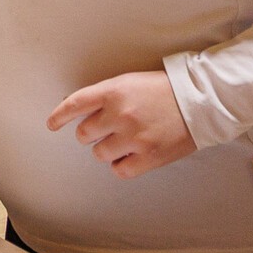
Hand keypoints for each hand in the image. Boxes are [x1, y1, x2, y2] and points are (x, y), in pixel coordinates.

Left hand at [46, 69, 194, 176]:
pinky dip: (122, 165)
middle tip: (108, 130)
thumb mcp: (131, 82)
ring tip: (126, 141)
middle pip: (84, 134)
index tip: (51, 124)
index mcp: (114, 91)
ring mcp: (134, 137)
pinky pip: (120, 170)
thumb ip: (106, 96)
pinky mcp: (148, 157)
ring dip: (108, 150)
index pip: (75, 104)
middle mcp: (120, 114)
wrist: (201, 101)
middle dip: (91, 133)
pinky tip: (132, 156)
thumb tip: (81, 112)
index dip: (59, 116)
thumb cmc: (165, 90)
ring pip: (100, 154)